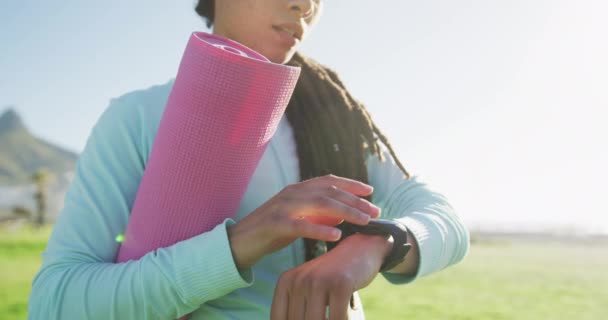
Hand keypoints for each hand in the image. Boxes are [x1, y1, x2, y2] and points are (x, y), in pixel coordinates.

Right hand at [227, 174, 380, 269]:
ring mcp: (282, 207)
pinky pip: (302, 225)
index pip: (328, 181)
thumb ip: (316, 213)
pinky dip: (321, 228)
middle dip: (355, 200)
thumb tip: (342, 213)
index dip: (351, 184)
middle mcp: (291, 193)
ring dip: (346, 211)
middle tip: (375, 211)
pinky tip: (337, 234)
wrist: (238, 243)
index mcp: (296, 190)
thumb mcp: (297, 219)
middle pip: (330, 191)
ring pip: (320, 204)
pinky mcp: (275, 224)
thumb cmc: (270, 232)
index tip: (370, 192)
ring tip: (364, 221)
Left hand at [270, 233, 391, 319]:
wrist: (360, 249)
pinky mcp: (340, 284)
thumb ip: (296, 309)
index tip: (307, 319)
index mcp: (286, 281)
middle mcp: (299, 280)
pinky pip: (337, 318)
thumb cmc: (332, 277)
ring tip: (336, 316)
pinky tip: (348, 315)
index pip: (279, 318)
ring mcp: (319, 281)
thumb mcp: (307, 289)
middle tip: (326, 317)